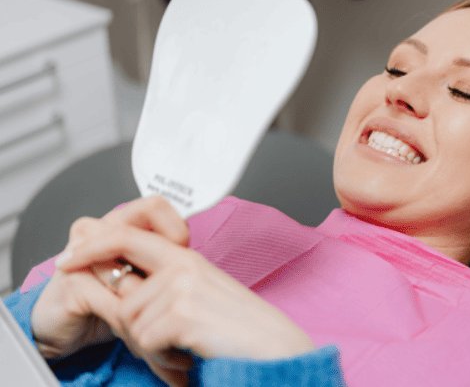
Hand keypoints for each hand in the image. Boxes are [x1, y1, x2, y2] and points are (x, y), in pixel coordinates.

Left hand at [54, 196, 315, 375]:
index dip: (93, 246)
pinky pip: (146, 343)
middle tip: (170, 344)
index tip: (68, 260)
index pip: (127, 236)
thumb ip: (165, 286)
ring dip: (152, 348)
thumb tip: (123, 289)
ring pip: (132, 325)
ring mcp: (182, 287)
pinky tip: (192, 354)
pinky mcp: (182, 313)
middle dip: (135, 330)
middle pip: (123, 299)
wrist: (275, 348)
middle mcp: (183, 265)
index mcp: (187, 258)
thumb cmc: (242, 329)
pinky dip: (164, 359)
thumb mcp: (201, 297)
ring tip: (187, 349)